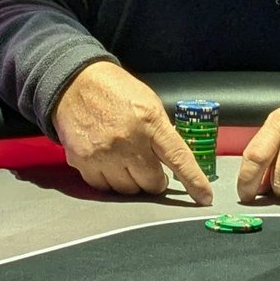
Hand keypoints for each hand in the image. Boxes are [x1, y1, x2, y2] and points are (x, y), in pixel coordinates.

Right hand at [52, 61, 212, 204]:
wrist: (74, 83)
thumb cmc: (115, 90)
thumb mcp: (148, 103)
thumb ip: (160, 132)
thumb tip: (172, 160)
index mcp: (150, 121)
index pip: (178, 157)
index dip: (194, 181)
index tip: (204, 198)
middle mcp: (128, 141)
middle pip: (150, 183)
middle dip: (154, 179)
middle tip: (148, 166)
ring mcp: (104, 153)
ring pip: (127, 190)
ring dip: (130, 181)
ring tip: (125, 161)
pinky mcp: (83, 161)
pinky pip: (102, 187)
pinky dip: (108, 180)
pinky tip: (107, 162)